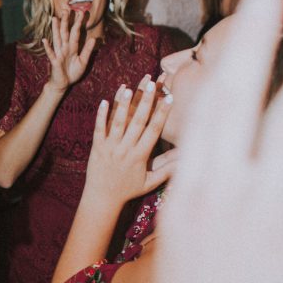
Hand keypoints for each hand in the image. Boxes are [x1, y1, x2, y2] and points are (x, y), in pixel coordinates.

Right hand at [43, 11, 97, 91]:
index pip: (75, 33)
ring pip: (57, 39)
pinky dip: (48, 47)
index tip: (80, 12)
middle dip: (66, 21)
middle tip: (66, 9)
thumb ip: (87, 50)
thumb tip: (94, 39)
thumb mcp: (83, 61)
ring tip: (54, 19)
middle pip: (65, 32)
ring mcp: (59, 54)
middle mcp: (65, 48)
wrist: (63, 84)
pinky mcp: (55, 61)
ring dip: (56, 29)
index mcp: (72, 48)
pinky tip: (45, 40)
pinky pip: (51, 53)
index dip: (78, 23)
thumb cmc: (72, 73)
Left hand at [82, 76, 173, 205]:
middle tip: (152, 84)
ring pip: (117, 123)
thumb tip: (186, 160)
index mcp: (140, 156)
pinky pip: (98, 129)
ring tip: (128, 87)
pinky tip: (104, 101)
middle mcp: (126, 149)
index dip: (162, 113)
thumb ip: (167, 170)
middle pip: (137, 122)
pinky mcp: (97, 148)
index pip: (154, 130)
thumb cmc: (128, 190)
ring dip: (123, 105)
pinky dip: (101, 115)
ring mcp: (110, 147)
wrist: (102, 198)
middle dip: (145, 102)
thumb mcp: (150, 183)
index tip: (169, 97)